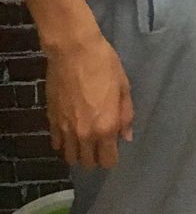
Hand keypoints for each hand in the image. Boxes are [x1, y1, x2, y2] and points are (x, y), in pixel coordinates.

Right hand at [47, 32, 133, 169]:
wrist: (74, 51)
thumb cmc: (104, 65)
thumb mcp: (124, 86)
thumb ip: (126, 115)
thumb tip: (126, 137)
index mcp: (106, 127)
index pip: (108, 161)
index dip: (112, 158)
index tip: (114, 149)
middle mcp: (85, 134)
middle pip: (87, 163)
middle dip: (95, 157)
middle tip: (100, 144)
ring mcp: (66, 129)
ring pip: (70, 157)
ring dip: (79, 152)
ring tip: (85, 140)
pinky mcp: (52, 121)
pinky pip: (56, 143)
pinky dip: (63, 142)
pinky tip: (70, 131)